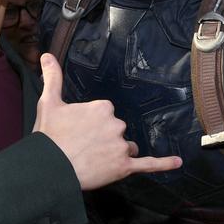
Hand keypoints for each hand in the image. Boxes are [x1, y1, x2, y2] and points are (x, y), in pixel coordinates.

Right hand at [34, 54, 181, 189]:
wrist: (50, 168)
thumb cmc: (49, 137)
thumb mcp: (49, 103)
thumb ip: (53, 77)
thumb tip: (46, 55)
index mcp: (103, 107)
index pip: (107, 114)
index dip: (93, 124)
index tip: (80, 131)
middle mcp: (116, 124)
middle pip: (117, 131)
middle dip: (104, 139)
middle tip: (83, 147)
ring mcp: (121, 146)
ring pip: (127, 148)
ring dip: (116, 153)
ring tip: (95, 160)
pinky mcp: (124, 167)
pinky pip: (148, 164)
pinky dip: (163, 164)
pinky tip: (177, 161)